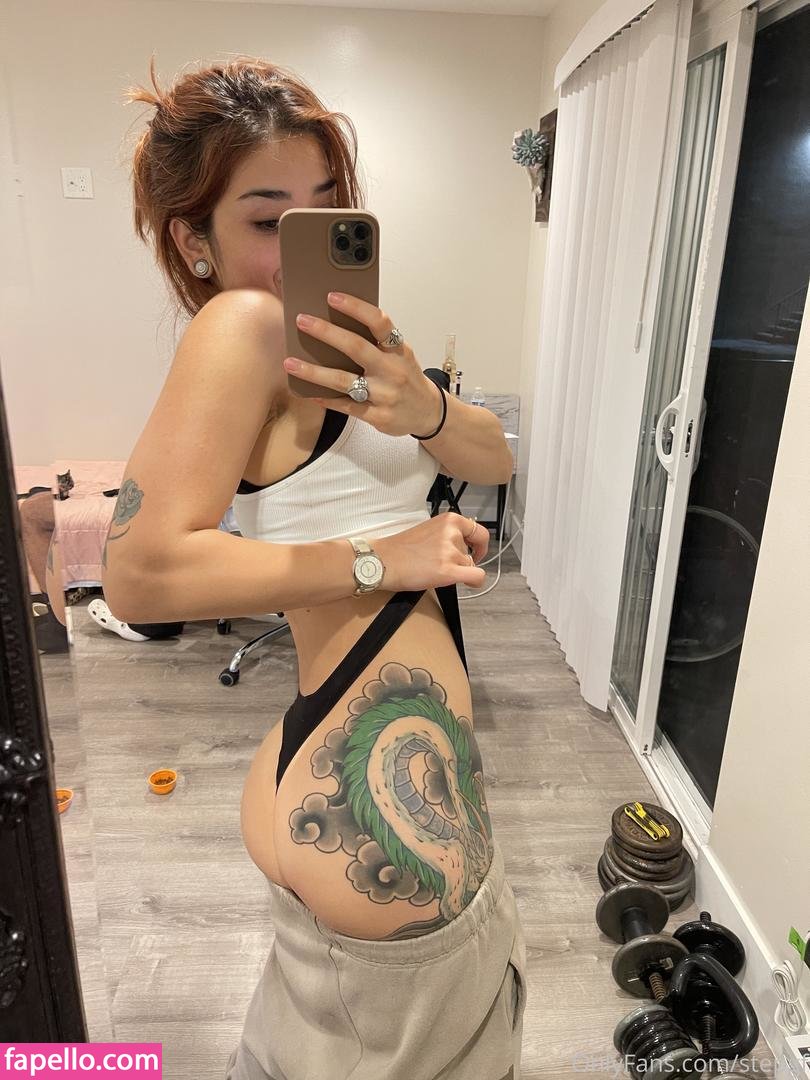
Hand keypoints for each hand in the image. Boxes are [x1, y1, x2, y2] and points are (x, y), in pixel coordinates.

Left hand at [283, 293, 442, 436]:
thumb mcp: (400, 354)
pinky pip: (346, 407)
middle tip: (302, 320)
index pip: (379, 322)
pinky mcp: (378, 416)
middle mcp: (392, 370)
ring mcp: (385, 395)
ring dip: (314, 372)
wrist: (429, 412)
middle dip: (326, 332)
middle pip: (356, 347)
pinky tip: (309, 393)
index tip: (332, 296)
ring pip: (344, 380)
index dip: (356, 307)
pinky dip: (326, 399)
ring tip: (291, 363)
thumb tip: (337, 324)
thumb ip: (376, 342)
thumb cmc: (407, 378)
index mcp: (399, 349)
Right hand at [374, 513, 489, 591]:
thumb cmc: (400, 549)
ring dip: (460, 571)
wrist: (383, 561)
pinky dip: (476, 582)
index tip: (475, 550)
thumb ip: (447, 534)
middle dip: (466, 560)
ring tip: (438, 571)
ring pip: (471, 565)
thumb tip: (464, 546)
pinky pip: (477, 577)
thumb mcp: (429, 530)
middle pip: (475, 551)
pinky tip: (468, 583)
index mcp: (448, 520)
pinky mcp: (448, 570)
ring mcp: (451, 551)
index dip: (479, 544)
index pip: (477, 530)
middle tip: (455, 565)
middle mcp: (452, 533)